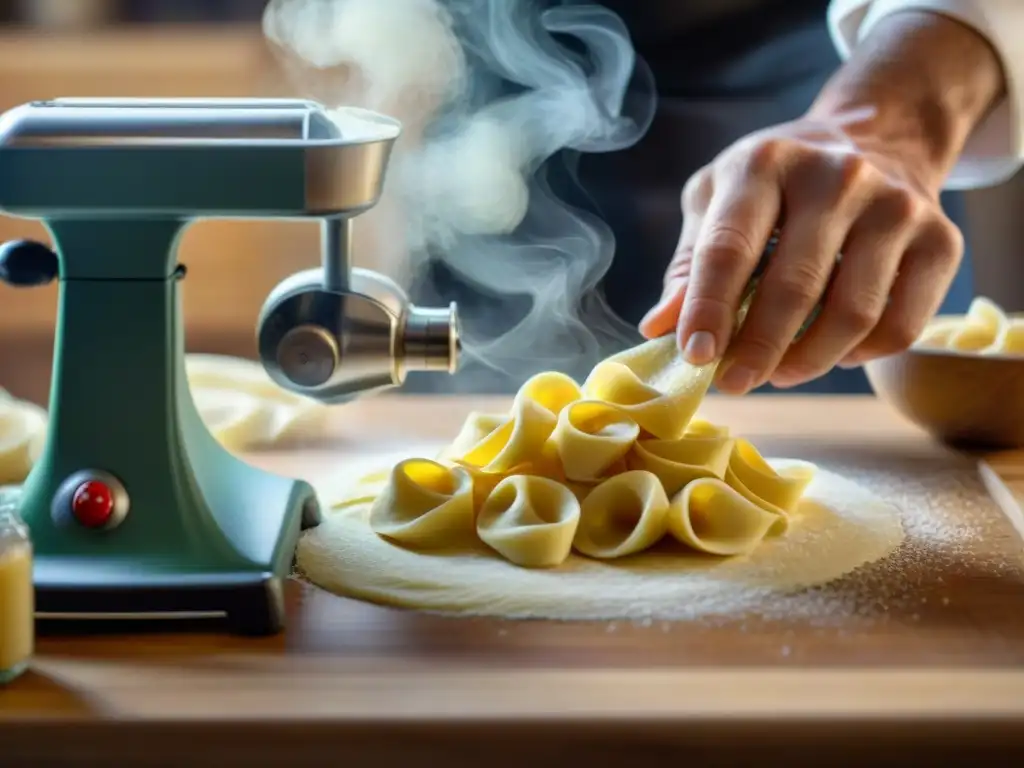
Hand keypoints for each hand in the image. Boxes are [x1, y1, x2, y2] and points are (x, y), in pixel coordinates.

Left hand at [638, 114, 963, 393]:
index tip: (696, 358)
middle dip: (757, 350)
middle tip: (734, 384)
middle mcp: (837, 177)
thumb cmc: (778, 183)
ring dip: (807, 361)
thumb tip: (659, 329)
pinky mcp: (941, 240)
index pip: (730, 248)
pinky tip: (830, 353)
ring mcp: (897, 206)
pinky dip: (859, 357)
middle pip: (794, 288)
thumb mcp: (718, 199)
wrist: (877, 138)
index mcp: (765, 163)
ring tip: (777, 372)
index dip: (708, 310)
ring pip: (853, 315)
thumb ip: (689, 263)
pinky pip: (900, 327)